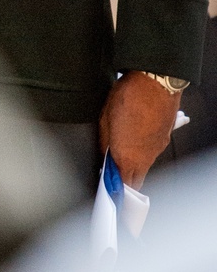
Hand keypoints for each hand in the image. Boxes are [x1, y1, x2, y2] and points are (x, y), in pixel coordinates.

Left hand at [99, 71, 180, 187]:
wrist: (155, 82)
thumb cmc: (129, 97)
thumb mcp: (105, 120)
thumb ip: (105, 143)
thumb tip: (104, 155)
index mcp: (127, 157)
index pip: (123, 185)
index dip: (115, 188)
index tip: (108, 186)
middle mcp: (145, 158)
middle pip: (136, 179)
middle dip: (126, 180)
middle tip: (115, 173)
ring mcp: (157, 148)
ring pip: (146, 165)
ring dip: (135, 163)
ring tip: (123, 149)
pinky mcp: (165, 138)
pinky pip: (153, 151)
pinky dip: (144, 150)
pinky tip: (136, 136)